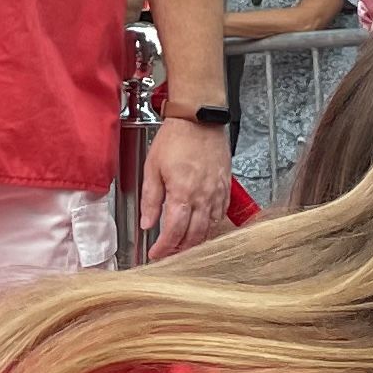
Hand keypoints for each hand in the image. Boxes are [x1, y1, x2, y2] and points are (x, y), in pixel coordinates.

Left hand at [143, 113, 233, 254]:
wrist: (199, 119)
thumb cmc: (176, 138)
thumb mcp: (153, 168)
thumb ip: (151, 199)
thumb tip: (147, 223)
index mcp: (183, 193)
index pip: (174, 232)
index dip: (164, 247)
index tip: (156, 253)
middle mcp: (203, 197)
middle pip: (194, 236)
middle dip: (180, 249)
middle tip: (169, 253)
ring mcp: (217, 193)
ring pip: (210, 228)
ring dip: (197, 241)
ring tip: (184, 245)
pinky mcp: (225, 187)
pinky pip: (221, 214)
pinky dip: (211, 226)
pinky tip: (203, 228)